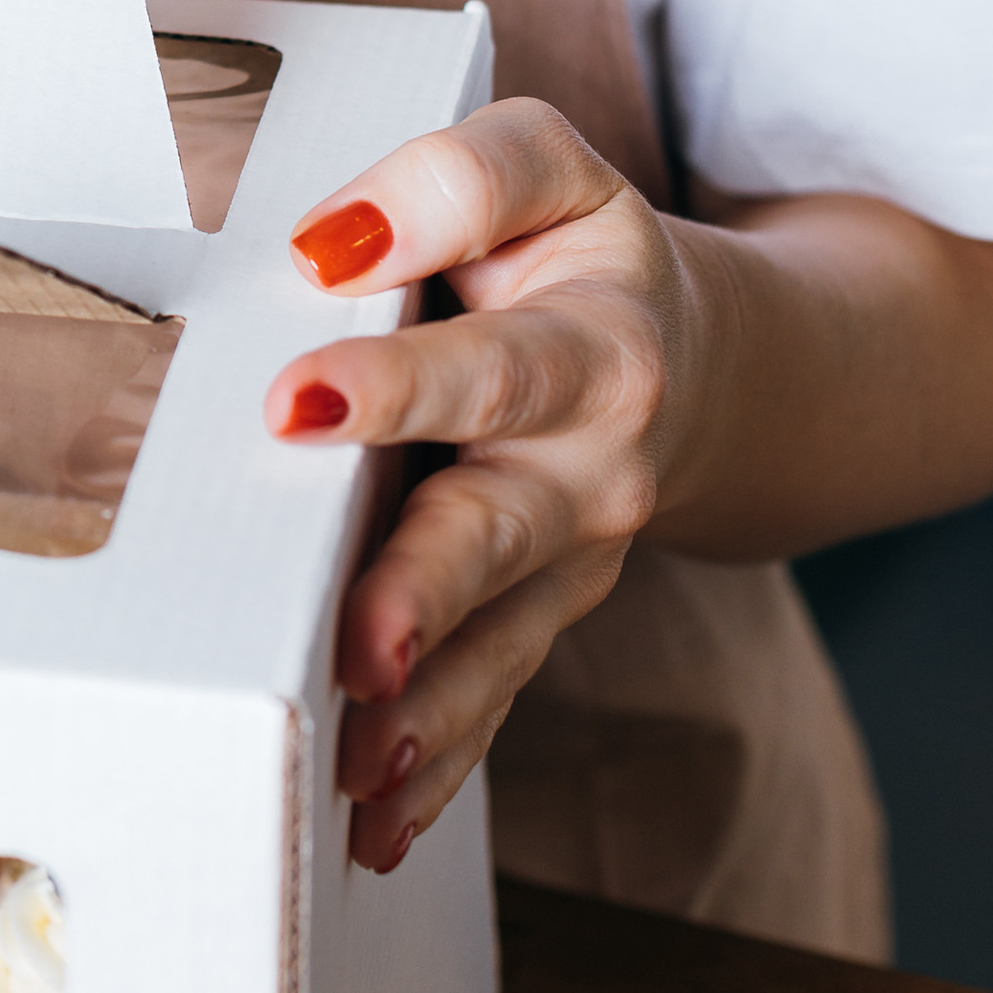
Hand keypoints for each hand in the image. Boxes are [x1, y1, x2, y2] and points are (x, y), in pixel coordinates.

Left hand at [265, 100, 708, 876]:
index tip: (298, 399)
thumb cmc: (573, 249)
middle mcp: (594, 464)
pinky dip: (438, 765)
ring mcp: (571, 558)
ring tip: (359, 761)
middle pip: (498, 529)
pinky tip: (376, 823)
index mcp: (597, 342)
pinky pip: (492, 695)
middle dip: (425, 587)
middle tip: (358, 639)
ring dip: (428, 707)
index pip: (493, 362)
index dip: (398, 381)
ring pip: (497, 637)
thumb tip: (330, 240)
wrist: (694, 358)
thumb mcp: (546, 169)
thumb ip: (453, 180)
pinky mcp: (541, 614)